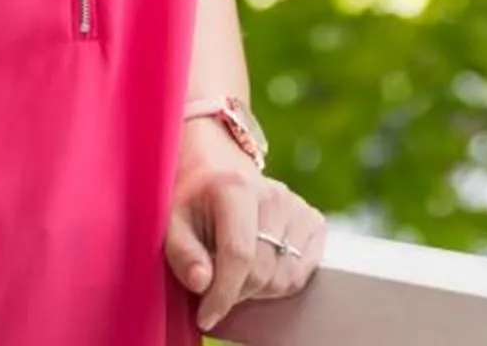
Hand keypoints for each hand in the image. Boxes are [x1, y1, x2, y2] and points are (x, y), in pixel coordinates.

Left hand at [167, 143, 326, 330]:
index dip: (222, 293)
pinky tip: (258, 270)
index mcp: (235, 187)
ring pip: (285, 278)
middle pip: (262, 270)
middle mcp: (274, 194)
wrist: (218, 169)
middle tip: (214, 290)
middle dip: (235, 293)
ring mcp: (298, 207)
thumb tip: (202, 283)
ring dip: (257, 291)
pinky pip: (302, 274)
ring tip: (235, 276)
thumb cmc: (192, 201)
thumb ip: (182, 253)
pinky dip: (279, 284)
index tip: (205, 317)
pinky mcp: (314, 221)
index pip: (238, 253)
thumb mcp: (172, 223)